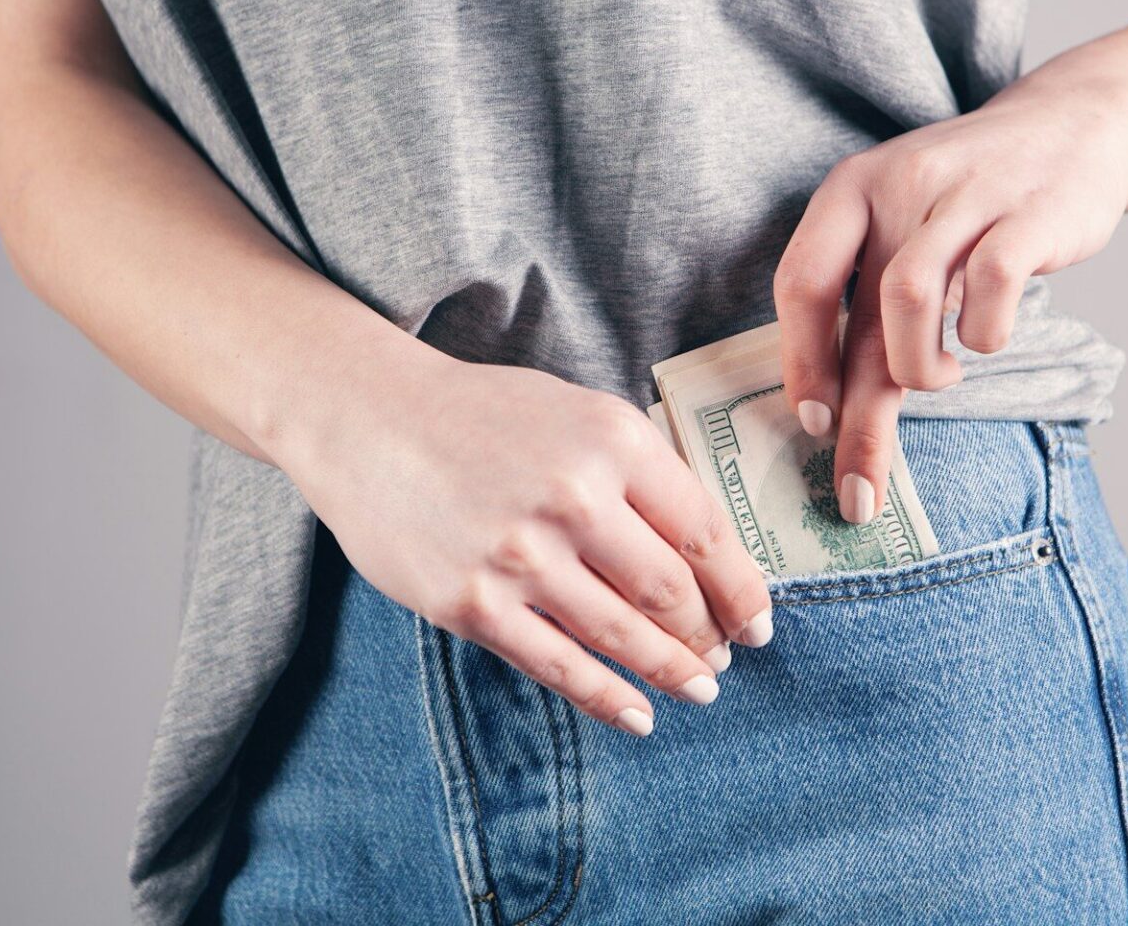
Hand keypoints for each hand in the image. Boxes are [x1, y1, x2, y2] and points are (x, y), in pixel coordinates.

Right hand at [276, 343, 774, 736]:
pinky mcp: (472, 603)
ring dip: (673, 670)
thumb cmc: (482, 415)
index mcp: (614, 440)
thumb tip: (707, 552)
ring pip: (624, 634)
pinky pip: (558, 665)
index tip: (759, 620)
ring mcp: (520, 555)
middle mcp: (574, 497)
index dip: (741, 588)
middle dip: (710, 633)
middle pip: (671, 589)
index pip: (704, 532)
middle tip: (726, 655)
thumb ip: (641, 471)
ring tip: (700, 686)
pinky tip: (638, 714)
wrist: (368, 420)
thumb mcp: (578, 412)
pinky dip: (608, 697)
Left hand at [773, 81, 1127, 521]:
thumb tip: (829, 409)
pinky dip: (984, 333)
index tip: (812, 423)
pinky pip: (992, 285)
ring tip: (939, 379)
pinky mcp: (1030, 212)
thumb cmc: (969, 202)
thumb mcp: (902, 229)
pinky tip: (985, 339)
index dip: (802, 361)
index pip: (801, 282)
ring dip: (918, 369)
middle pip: (857, 314)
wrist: (1073, 124)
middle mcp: (899, 184)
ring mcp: (965, 195)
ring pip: (908, 297)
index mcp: (851, 191)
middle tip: (856, 492)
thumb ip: (865, 302)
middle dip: (855, 419)